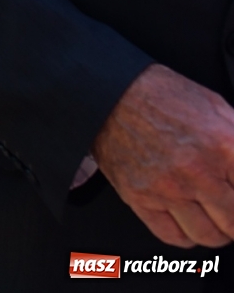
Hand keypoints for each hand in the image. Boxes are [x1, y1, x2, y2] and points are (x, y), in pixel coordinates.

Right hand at [93, 63, 233, 246]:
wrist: (109, 94)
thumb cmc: (160, 96)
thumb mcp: (216, 106)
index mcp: (223, 145)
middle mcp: (197, 171)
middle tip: (230, 211)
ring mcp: (167, 188)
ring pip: (208, 235)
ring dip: (217, 232)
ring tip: (214, 221)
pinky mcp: (140, 197)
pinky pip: (173, 236)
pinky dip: (186, 237)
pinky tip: (188, 223)